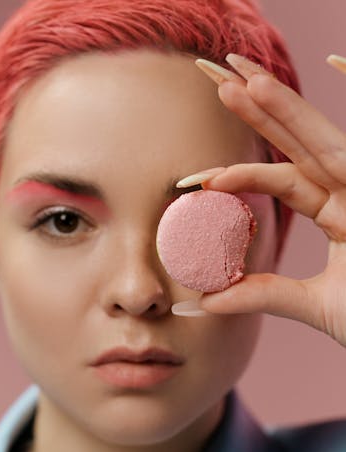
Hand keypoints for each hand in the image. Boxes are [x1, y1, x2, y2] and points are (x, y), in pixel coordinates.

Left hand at [181, 53, 345, 345]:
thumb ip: (264, 295)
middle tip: (222, 83)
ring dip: (288, 109)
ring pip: (326, 141)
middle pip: (302, 145)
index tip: (197, 180)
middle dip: (264, 114)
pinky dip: (333, 115)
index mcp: (341, 214)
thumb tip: (203, 302)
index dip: (242, 175)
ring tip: (247, 82)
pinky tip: (329, 69)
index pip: (284, 181)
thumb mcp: (317, 305)